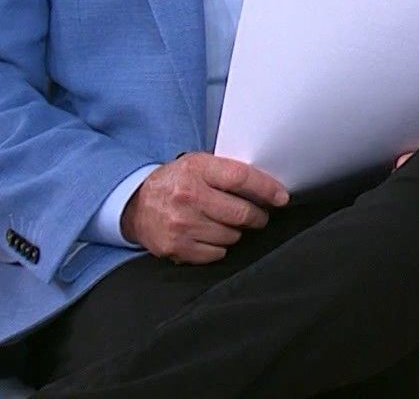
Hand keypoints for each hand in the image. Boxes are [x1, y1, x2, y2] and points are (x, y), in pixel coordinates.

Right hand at [121, 152, 288, 263]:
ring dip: (237, 232)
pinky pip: (216, 253)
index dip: (266, 189)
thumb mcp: (198, 165)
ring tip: (226, 223)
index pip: (241, 178)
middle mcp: (188, 197)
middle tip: (260, 215)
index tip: (282, 197)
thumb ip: (227, 172)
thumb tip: (268, 186)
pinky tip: (211, 235)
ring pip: (232, 236)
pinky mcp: (176, 247)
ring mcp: (181, 224)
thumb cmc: (176, 183)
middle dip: (258, 216)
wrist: (136, 205)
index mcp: (196, 169)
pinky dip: (220, 246)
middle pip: (241, 213)